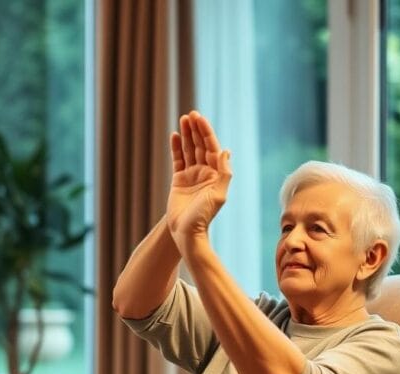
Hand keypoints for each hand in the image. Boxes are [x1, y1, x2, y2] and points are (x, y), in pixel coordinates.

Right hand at [165, 111, 231, 251]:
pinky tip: (174, 136)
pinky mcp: (179, 180)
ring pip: (188, 150)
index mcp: (215, 174)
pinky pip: (177, 160)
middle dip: (195, 130)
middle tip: (191, 115)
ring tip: (183, 120)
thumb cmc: (204, 216)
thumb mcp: (218, 195)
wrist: (187, 232)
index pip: (211, 147)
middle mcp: (204, 172)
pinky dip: (176, 148)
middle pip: (199, 146)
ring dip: (186, 135)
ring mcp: (191, 175)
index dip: (205, 132)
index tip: (199, 119)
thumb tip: (225, 151)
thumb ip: (223, 173)